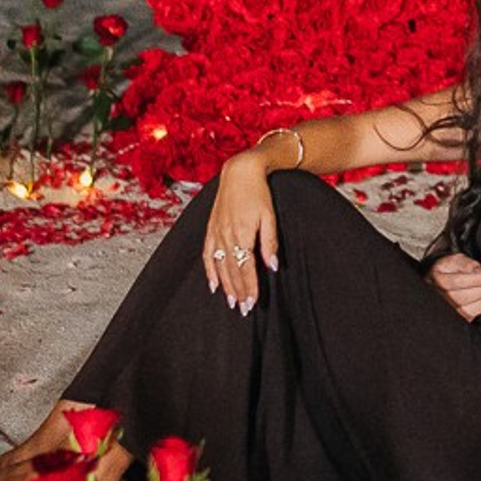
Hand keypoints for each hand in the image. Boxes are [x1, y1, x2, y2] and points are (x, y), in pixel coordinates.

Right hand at [204, 151, 280, 311]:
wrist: (240, 172)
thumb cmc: (259, 193)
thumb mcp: (270, 216)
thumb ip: (270, 242)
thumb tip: (272, 266)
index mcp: (243, 233)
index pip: (246, 268)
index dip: (249, 287)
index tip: (252, 303)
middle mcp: (227, 235)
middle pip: (232, 271)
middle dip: (238, 291)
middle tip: (244, 308)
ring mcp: (216, 232)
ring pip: (220, 266)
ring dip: (225, 286)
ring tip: (232, 302)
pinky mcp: (211, 228)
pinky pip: (208, 254)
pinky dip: (209, 271)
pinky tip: (213, 285)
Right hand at [426, 251, 480, 322]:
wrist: (438, 282)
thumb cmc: (450, 270)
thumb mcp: (456, 260)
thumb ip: (468, 265)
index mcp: (436, 277)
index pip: (456, 281)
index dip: (475, 280)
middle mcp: (436, 296)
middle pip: (460, 298)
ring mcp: (443, 310)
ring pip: (464, 311)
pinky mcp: (452, 319)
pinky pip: (467, 318)